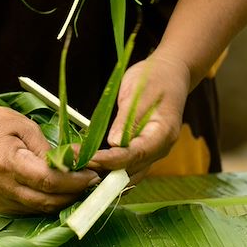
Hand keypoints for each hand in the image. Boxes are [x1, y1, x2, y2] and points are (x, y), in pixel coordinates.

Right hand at [0, 98, 99, 215]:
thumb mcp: (23, 126)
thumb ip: (48, 148)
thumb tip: (74, 162)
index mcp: (8, 163)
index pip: (49, 181)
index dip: (75, 181)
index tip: (92, 174)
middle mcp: (2, 187)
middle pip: (48, 201)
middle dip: (75, 194)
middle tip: (92, 181)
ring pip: (41, 210)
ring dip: (64, 201)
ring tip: (80, 185)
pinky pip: (30, 210)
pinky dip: (48, 203)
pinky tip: (59, 191)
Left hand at [89, 53, 189, 181]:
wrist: (170, 73)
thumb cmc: (155, 78)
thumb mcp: (138, 93)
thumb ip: (127, 119)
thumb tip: (114, 143)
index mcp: (164, 133)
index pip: (136, 154)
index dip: (112, 160)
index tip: (90, 159)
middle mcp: (160, 148)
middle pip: (131, 168)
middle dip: (104, 168)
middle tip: (76, 162)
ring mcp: (153, 152)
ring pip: (129, 173)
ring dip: (104, 173)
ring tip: (79, 166)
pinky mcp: (143, 150)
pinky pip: (127, 166)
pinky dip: (109, 169)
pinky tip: (90, 166)